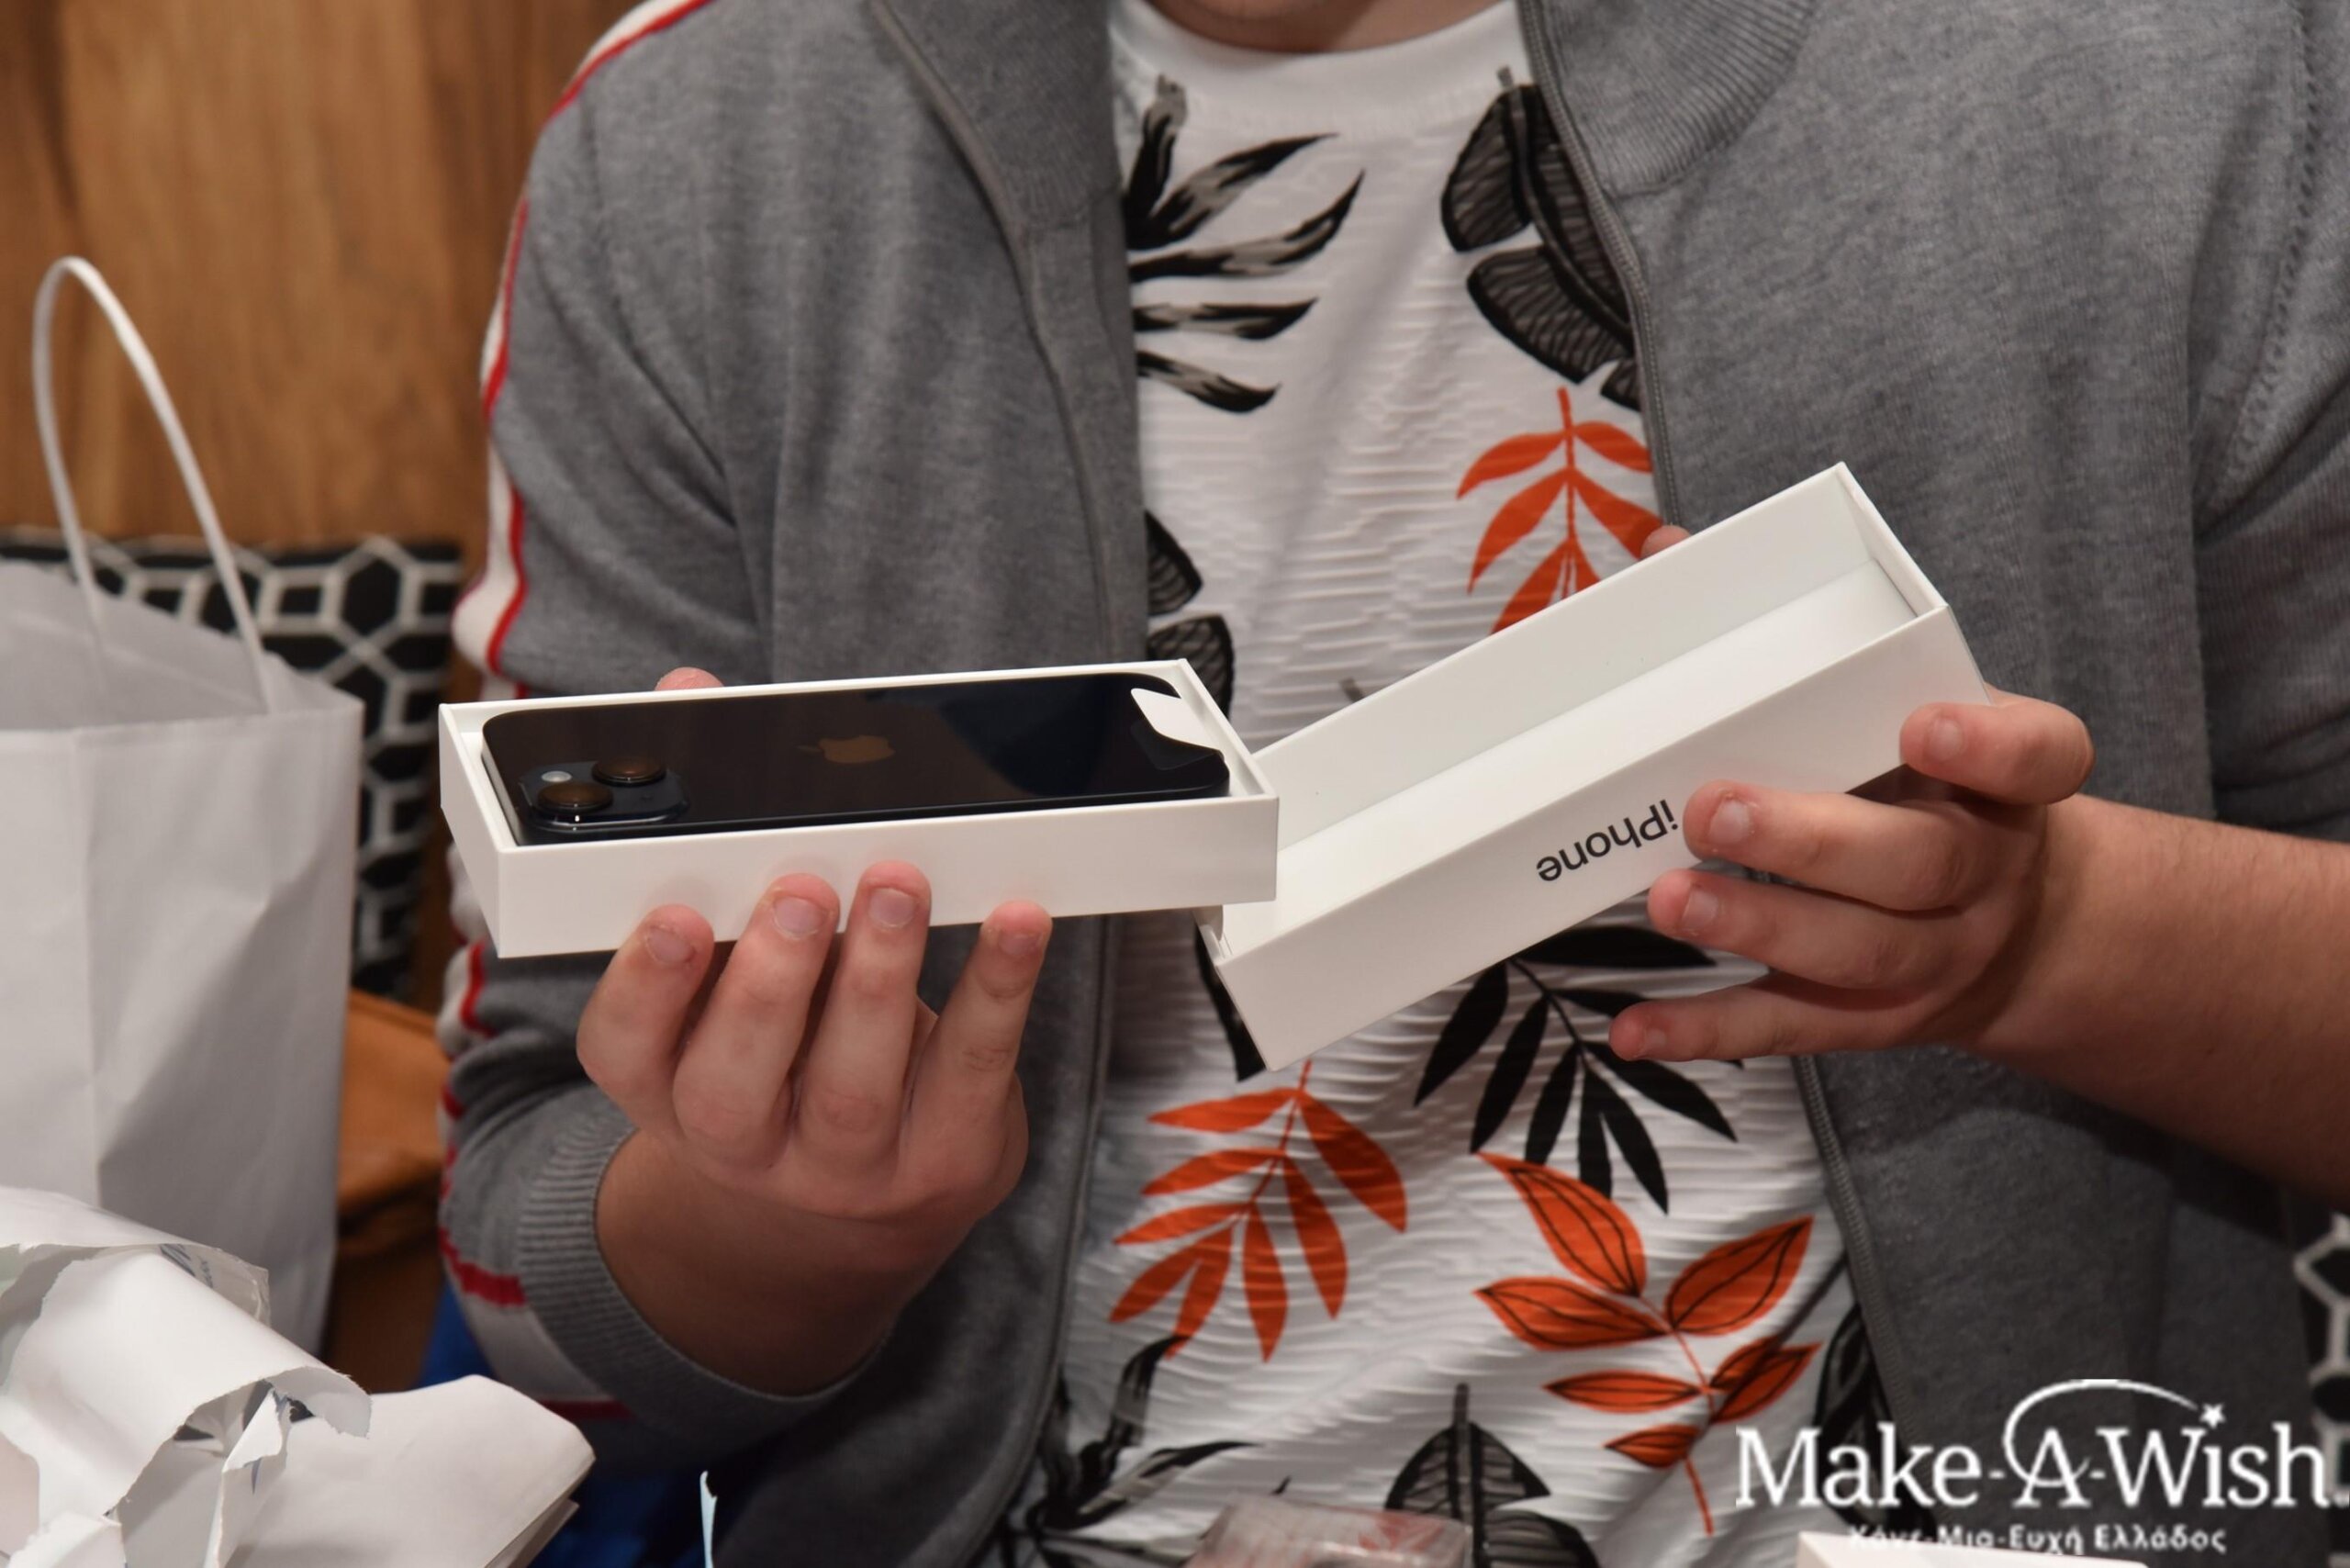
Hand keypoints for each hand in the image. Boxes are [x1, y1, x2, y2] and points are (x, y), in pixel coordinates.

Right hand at [579, 667, 1049, 1390]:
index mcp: (664, 1084)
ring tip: (898, 883)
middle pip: (734, 1079)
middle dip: (770, 979)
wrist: (851, 1206)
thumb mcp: (727, 960)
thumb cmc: (783, 1039)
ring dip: (879, 975)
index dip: (644, 987)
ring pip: (852, 1083)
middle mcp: (739, 1138)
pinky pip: (973, 1070)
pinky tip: (1014, 920)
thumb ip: (706, 833)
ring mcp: (845, 1165)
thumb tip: (686, 698)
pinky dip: (999, 990)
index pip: (627, 1048)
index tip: (673, 918)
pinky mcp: (945, 1158)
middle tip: (801, 890)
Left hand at [1609, 689, 2093, 1062]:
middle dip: (1810, 841)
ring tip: (1672, 899)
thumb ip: (1854, 691)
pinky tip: (1639, 1029)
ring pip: (1853, 952)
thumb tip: (1692, 606)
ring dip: (1756, 927)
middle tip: (1715, 811)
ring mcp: (1931, 958)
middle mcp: (1984, 876)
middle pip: (1917, 863)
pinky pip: (1789, 1027)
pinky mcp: (1872, 1019)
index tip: (1923, 726)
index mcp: (2009, 788)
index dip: (1986, 747)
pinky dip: (1707, 1030)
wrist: (2027, 936)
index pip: (2036, 758)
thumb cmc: (1946, 800)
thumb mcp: (1939, 734)